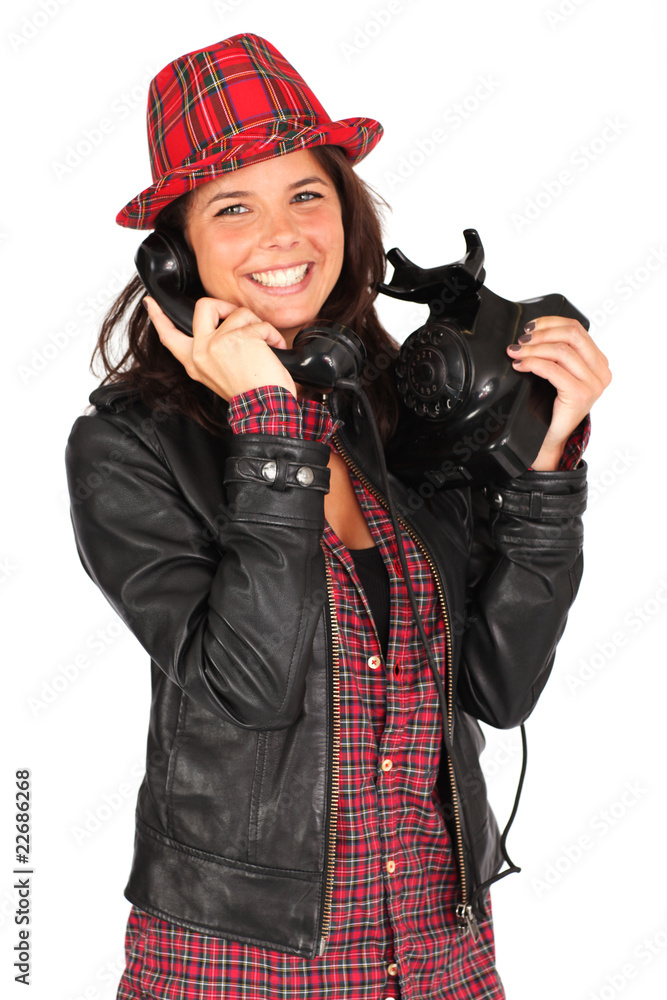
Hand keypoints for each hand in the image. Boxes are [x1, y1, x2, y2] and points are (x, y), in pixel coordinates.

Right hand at [144, 296, 296, 401]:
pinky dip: (272, 334)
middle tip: (241, 319)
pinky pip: (260, 323)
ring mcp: (218, 343)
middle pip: (204, 306)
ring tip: (265, 346)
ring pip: (239, 312)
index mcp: (194, 362)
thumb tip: (219, 330)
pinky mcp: (239, 337)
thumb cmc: (250, 395)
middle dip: (226, 306)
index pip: (169, 336)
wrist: (264, 408)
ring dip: (259, 326)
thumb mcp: (218, 375)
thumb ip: (210, 353)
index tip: (151, 302)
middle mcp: (201, 351)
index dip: (158, 317)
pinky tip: (274, 348)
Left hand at [506, 316, 610, 469]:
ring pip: (561, 351)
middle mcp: (601, 371)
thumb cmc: (552, 406)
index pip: (576, 328)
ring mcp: (593, 384)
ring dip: (533, 349)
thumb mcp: (559, 373)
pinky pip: (553, 370)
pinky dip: (533, 363)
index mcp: (598, 362)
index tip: (529, 327)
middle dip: (541, 334)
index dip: (550, 323)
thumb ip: (556, 353)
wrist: (551, 437)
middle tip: (520, 341)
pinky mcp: (580, 395)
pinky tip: (521, 366)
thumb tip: (532, 331)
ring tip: (516, 353)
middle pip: (571, 334)